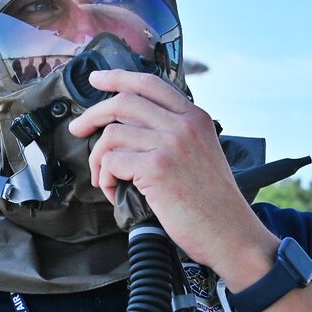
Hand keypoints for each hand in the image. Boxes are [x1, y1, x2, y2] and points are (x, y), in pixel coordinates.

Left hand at [66, 70, 277, 284]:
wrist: (231, 233)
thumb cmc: (215, 204)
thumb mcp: (204, 154)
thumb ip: (176, 134)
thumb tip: (133, 129)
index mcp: (196, 118)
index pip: (149, 83)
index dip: (117, 77)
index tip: (97, 79)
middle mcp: (183, 125)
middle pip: (124, 102)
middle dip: (93, 115)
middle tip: (79, 128)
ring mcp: (170, 144)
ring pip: (112, 134)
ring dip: (98, 158)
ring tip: (104, 178)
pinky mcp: (157, 168)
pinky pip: (112, 162)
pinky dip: (105, 178)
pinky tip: (114, 192)